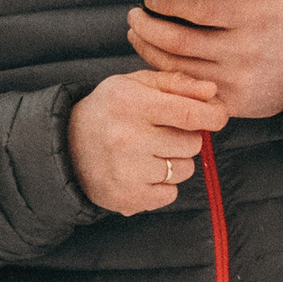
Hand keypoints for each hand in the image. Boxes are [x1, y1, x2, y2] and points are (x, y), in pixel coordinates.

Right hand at [68, 69, 225, 215]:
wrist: (65, 146)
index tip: (217, 116)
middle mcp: (127, 138)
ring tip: (151, 153)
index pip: (190, 115)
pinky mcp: (126, 198)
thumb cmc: (111, 110)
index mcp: (131, 103)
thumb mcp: (136, 84)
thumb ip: (176, 83)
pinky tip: (143, 173)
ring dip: (176, 162)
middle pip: (191, 144)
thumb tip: (212, 92)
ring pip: (184, 170)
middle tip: (165, 133)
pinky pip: (170, 194)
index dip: (213, 116)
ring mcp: (126, 171)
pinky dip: (163, 186)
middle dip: (187, 138)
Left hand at [124, 0, 282, 119]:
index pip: (198, 9)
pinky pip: (190, 90)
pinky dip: (169, 76)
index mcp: (253, 18)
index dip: (167, 2)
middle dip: (148, 25)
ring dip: (150, 50)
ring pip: (178, 67)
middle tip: (135, 15)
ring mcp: (235, 79)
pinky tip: (157, 61)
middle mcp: (242, 50)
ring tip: (138, 34)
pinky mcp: (232, 102)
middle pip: (179, 40)